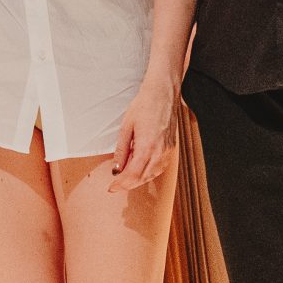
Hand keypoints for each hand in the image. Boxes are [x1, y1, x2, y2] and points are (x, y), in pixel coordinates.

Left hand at [109, 77, 179, 193]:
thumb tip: (116, 168)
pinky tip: (141, 171)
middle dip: (129, 184)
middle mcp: (160, 152)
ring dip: (139, 180)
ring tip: (125, 179)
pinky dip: (149, 173)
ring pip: (153, 174)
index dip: (121, 184)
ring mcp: (168, 151)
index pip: (133, 174)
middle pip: (143, 177)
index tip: (112, 187)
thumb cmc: (143, 106)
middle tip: (115, 186)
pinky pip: (160, 167)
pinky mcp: (171, 148)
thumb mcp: (126, 127)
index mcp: (147, 147)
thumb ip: (121, 150)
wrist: (162, 95)